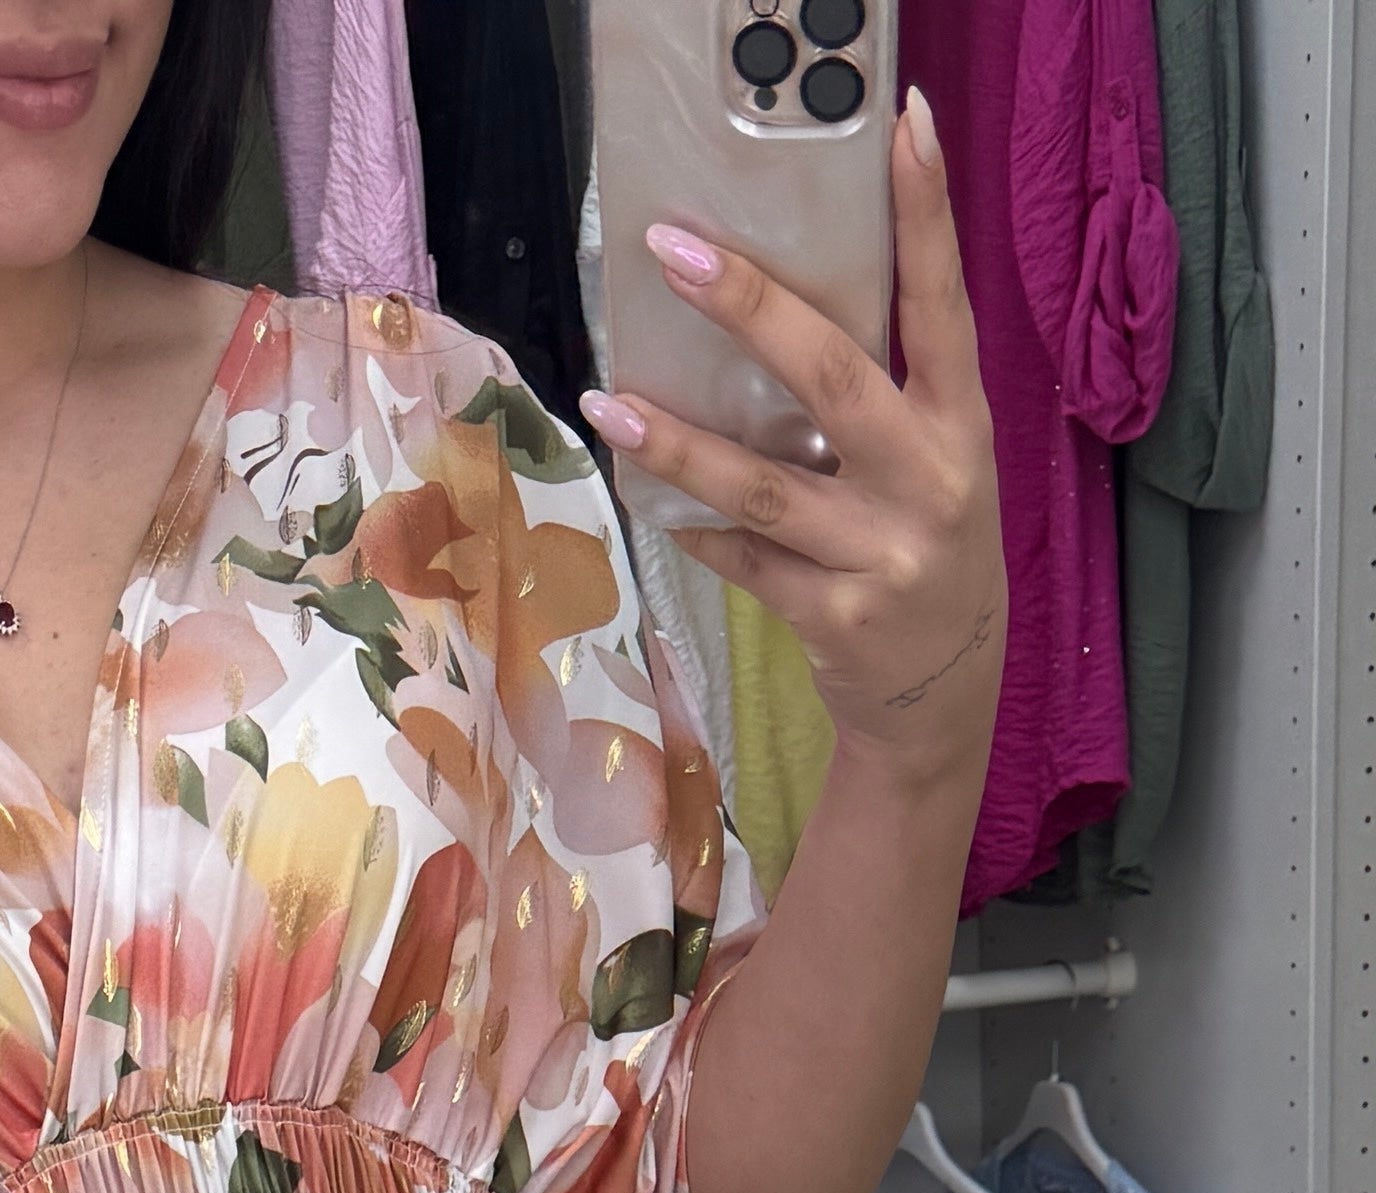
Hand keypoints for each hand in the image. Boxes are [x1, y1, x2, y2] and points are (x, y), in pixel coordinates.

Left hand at [583, 92, 1003, 799]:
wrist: (946, 692)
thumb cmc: (928, 548)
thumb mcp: (936, 463)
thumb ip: (886, 396)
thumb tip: (774, 311)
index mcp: (962, 425)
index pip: (945, 302)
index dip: (928, 214)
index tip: (907, 126)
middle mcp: (930, 481)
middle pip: (833, 377)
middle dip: (752, 309)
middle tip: (677, 252)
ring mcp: (881, 554)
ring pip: (763, 484)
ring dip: (675, 442)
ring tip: (606, 398)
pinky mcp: (834, 615)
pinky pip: (743, 558)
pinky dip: (695, 527)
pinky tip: (651, 500)